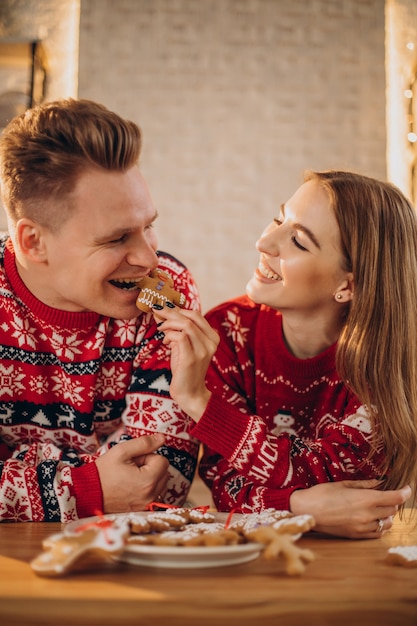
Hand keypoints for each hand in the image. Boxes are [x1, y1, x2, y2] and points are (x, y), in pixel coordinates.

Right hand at [95, 433, 168, 512]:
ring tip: (131, 478)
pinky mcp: (143, 510)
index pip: (162, 460)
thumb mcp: (121, 451)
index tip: (133, 461)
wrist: (87, 494)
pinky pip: (155, 494)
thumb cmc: (103, 472)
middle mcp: (151, 495)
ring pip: (161, 483)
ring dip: (151, 477)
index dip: (147, 457)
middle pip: (164, 472)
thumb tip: (163, 438)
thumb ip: (144, 443)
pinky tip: (133, 487)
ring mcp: (147, 505)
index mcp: (148, 481)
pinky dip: (148, 488)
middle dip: (150, 467)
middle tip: (131, 468)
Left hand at [152, 306, 218, 419]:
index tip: (163, 309)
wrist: (190, 393)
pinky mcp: (191, 358)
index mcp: (212, 337)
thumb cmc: (185, 369)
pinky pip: (180, 337)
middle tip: (156, 311)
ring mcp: (203, 350)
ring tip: (160, 329)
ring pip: (185, 325)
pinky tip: (166, 341)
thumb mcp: (183, 346)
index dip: (178, 309)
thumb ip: (177, 330)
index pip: (196, 315)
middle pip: (190, 317)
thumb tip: (161, 313)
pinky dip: (169, 335)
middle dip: (170, 312)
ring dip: (168, 324)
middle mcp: (211, 342)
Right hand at [289, 479, 411, 538]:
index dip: (404, 493)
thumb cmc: (322, 494)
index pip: (394, 498)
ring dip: (387, 515)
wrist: (306, 511)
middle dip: (393, 502)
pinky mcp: (356, 535)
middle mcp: (367, 514)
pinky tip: (372, 519)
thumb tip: (379, 482)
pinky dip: (379, 526)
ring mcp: (362, 527)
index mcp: (364, 499)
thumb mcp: (343, 484)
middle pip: (392, 510)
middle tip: (387, 495)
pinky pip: (376, 533)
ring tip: (379, 508)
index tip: (408, 489)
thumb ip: (364, 485)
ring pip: (387, 523)